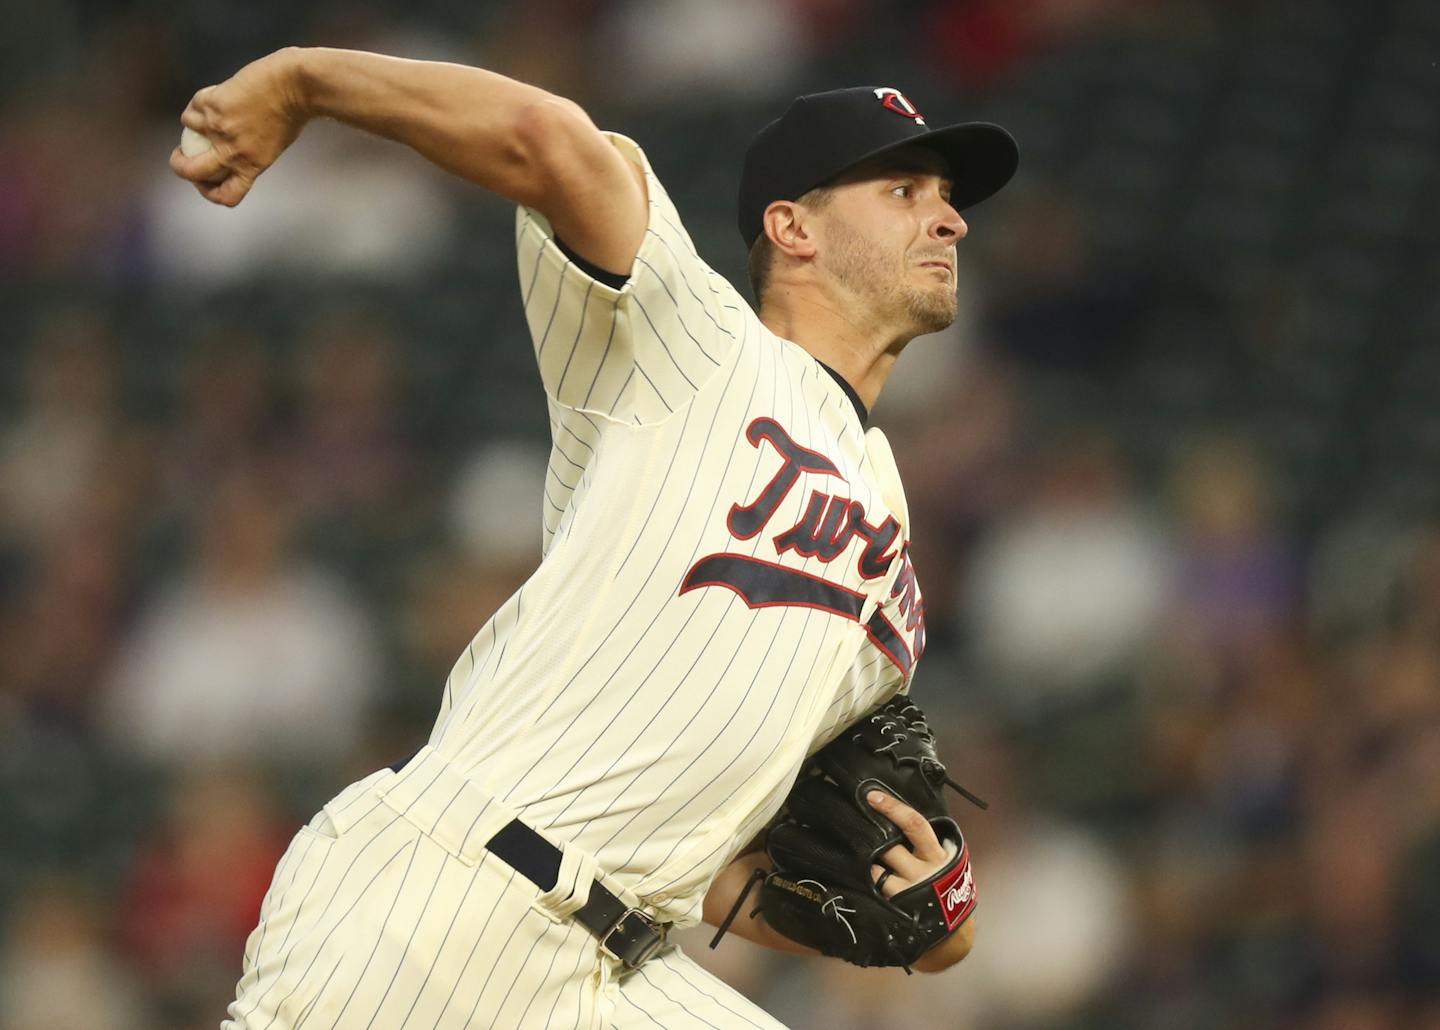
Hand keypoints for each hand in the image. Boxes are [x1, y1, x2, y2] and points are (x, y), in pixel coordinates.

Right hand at [169, 48, 309, 206]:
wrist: (295, 85)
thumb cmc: (292, 113)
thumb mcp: (274, 146)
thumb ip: (250, 154)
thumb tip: (230, 153)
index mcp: (251, 166)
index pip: (226, 196)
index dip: (211, 193)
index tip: (207, 183)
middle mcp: (231, 152)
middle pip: (192, 172)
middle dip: (179, 167)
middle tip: (180, 158)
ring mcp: (218, 128)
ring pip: (187, 131)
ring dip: (192, 124)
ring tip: (207, 114)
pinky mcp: (212, 104)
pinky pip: (193, 107)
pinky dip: (199, 103)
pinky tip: (213, 98)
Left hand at [865, 789, 949, 897]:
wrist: (954, 927)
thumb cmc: (948, 883)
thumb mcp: (948, 858)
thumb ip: (929, 839)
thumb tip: (902, 814)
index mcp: (937, 855)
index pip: (914, 825)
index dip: (893, 809)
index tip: (873, 797)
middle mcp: (922, 873)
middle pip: (889, 848)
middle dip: (877, 840)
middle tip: (869, 835)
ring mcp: (908, 892)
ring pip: (877, 871)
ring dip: (873, 865)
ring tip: (875, 865)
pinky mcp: (896, 907)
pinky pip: (876, 890)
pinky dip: (872, 882)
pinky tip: (872, 881)